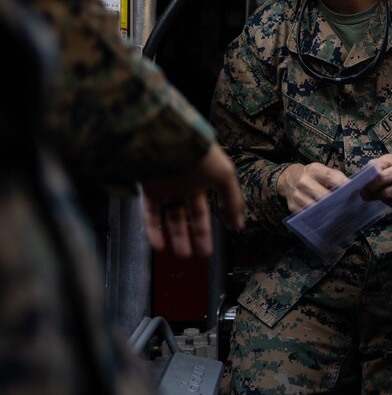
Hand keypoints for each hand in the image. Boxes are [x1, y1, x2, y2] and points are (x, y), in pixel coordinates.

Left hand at [141, 142, 243, 257]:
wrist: (172, 139)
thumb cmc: (201, 154)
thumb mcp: (224, 176)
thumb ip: (232, 200)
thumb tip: (240, 222)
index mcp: (201, 181)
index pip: (201, 212)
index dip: (204, 231)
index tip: (208, 249)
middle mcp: (182, 184)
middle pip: (185, 217)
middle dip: (190, 237)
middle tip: (194, 256)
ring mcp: (164, 186)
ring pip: (167, 216)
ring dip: (174, 237)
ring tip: (180, 254)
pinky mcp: (147, 187)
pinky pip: (149, 212)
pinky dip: (153, 229)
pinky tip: (159, 244)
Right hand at [277, 162, 346, 213]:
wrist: (288, 179)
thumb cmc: (311, 175)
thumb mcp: (322, 170)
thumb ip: (336, 178)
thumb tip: (353, 189)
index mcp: (314, 170)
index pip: (332, 178)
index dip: (344, 186)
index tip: (356, 193)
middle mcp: (304, 182)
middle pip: (325, 196)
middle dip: (338, 203)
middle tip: (351, 210)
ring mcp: (297, 196)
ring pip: (317, 208)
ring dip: (330, 213)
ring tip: (341, 216)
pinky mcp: (293, 207)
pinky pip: (309, 216)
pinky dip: (319, 219)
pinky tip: (328, 219)